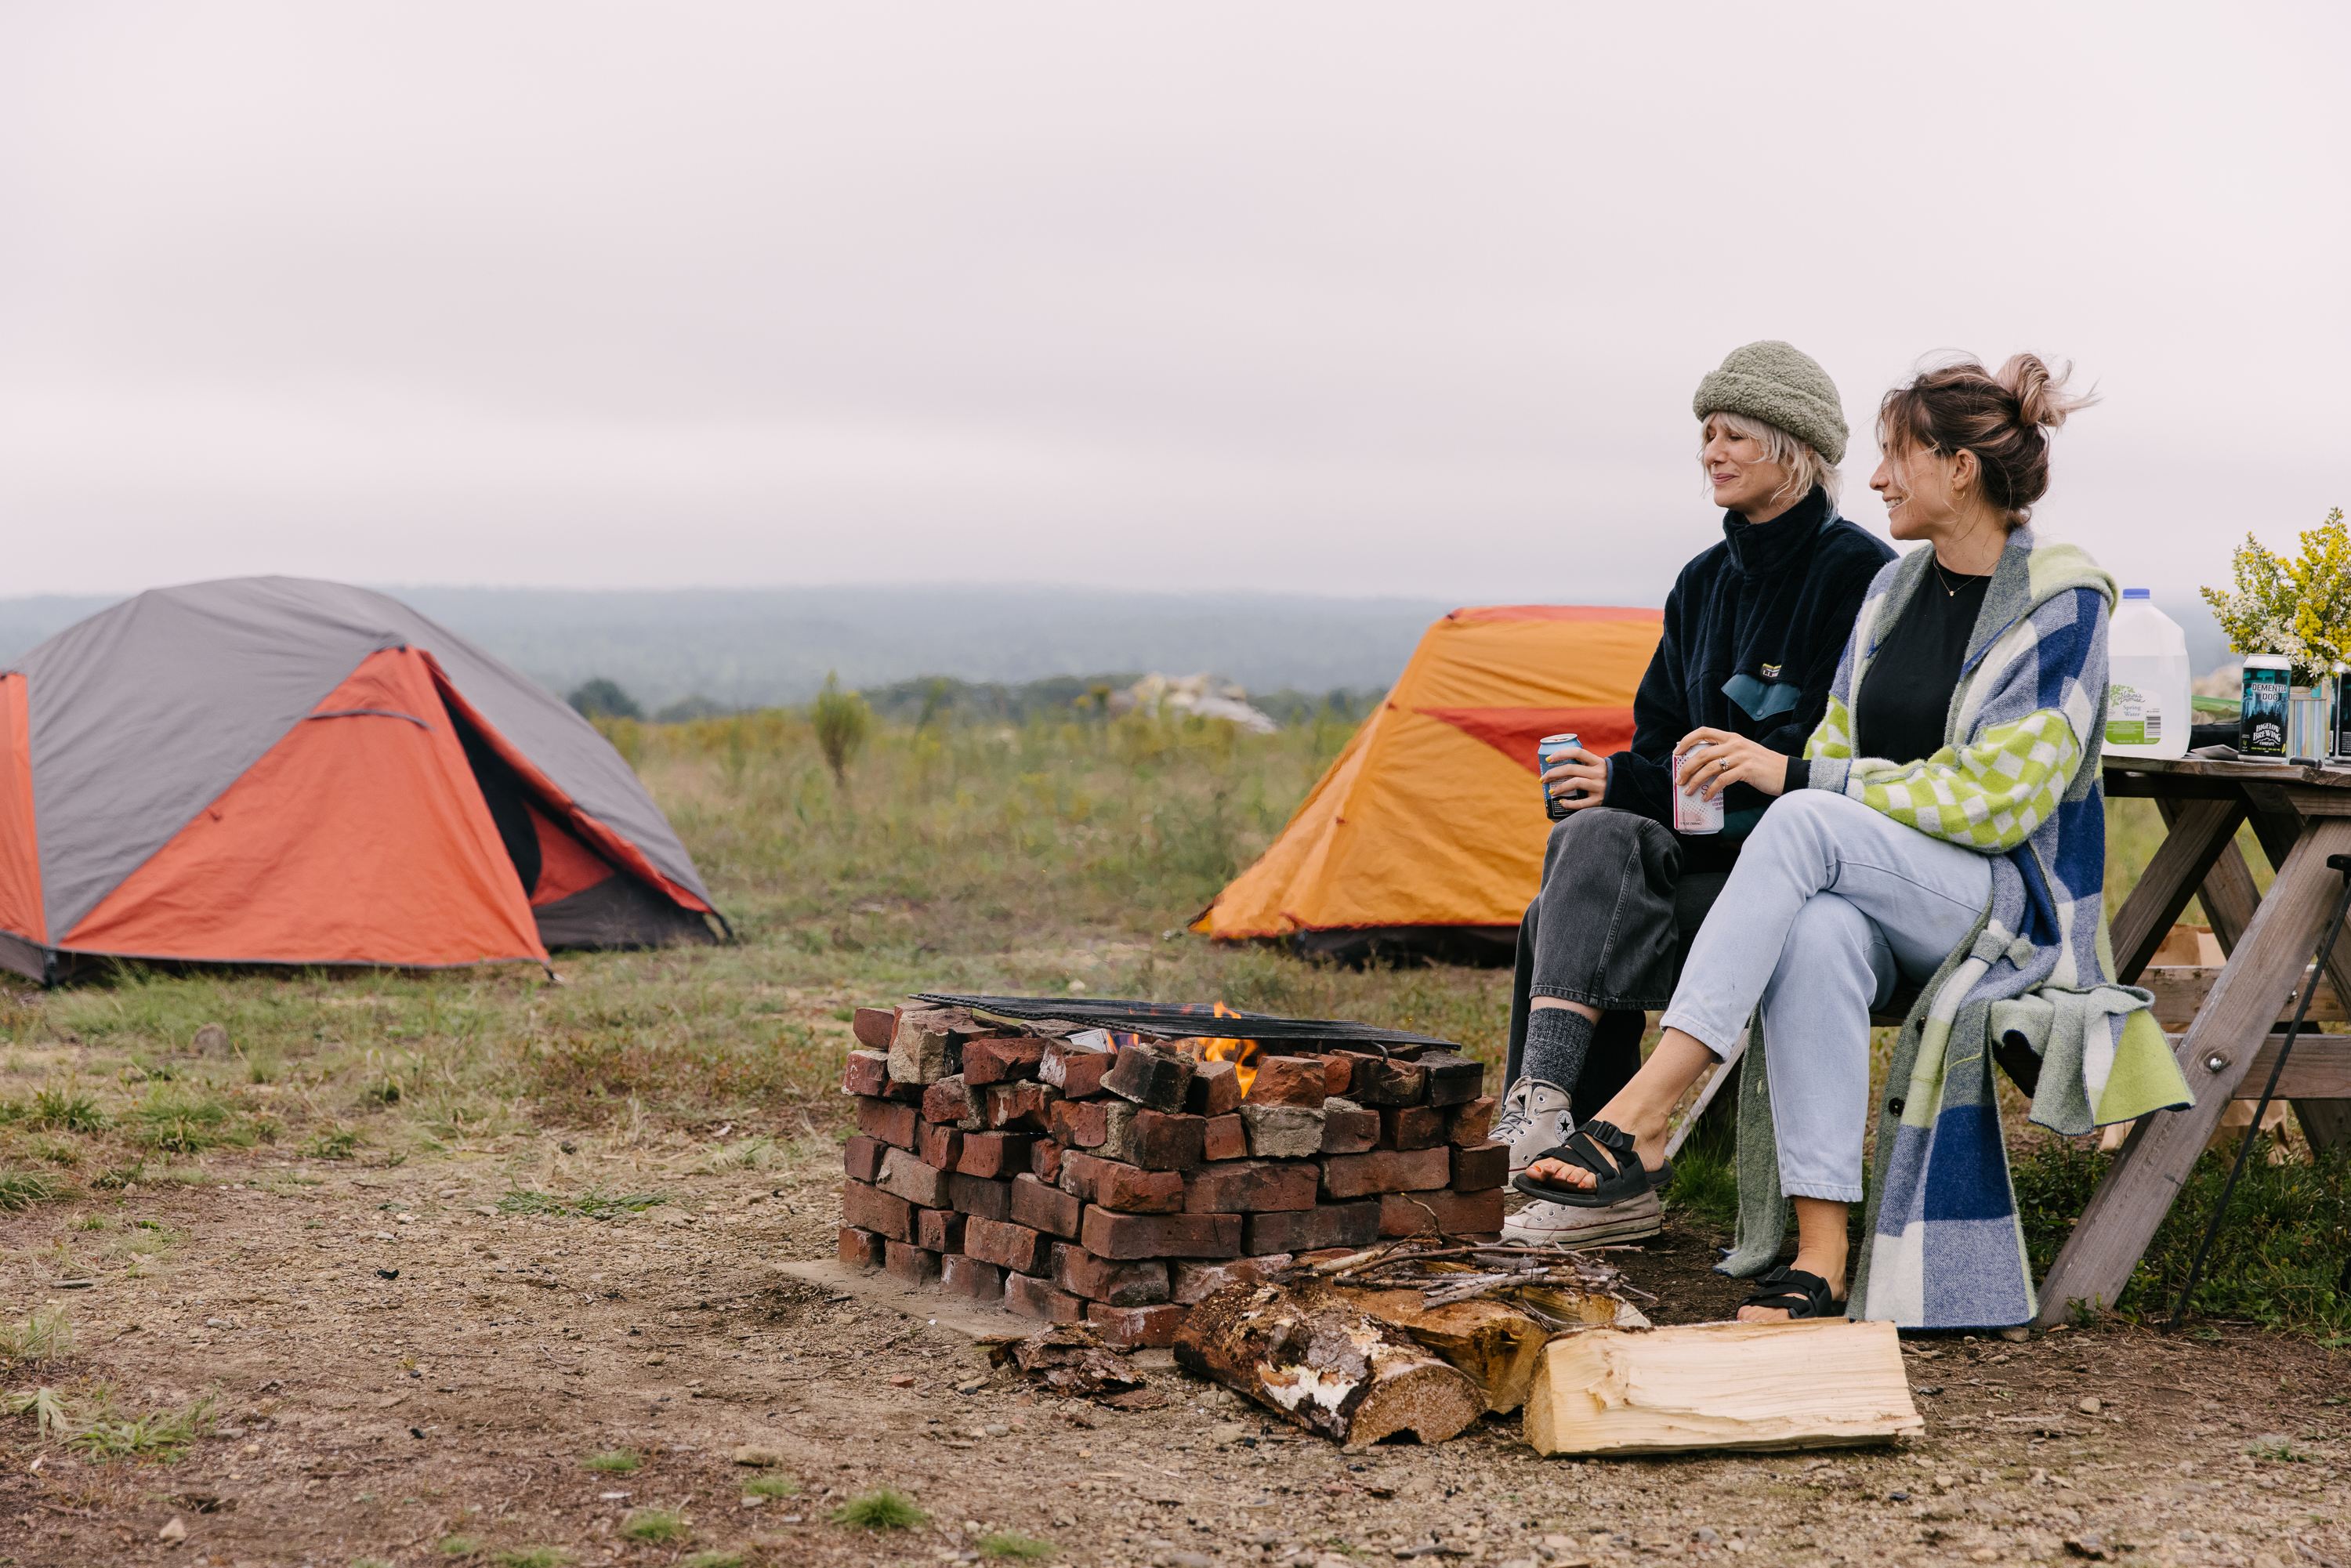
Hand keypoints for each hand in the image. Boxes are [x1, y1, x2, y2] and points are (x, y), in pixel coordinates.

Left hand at [1540, 747, 1608, 810]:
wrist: (1628, 790)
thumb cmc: (1607, 777)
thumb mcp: (1599, 766)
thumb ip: (1584, 764)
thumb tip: (1557, 765)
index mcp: (1598, 761)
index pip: (1577, 752)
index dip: (1561, 754)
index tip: (1548, 759)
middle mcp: (1599, 772)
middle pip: (1571, 769)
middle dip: (1553, 773)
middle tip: (1543, 779)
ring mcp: (1600, 786)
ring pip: (1575, 783)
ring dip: (1559, 787)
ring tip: (1550, 791)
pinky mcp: (1600, 800)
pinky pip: (1581, 803)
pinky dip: (1569, 803)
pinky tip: (1561, 802)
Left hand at [1672, 729, 1786, 800]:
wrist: (1786, 772)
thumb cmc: (1762, 765)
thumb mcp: (1742, 752)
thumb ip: (1725, 753)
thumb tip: (1701, 764)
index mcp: (1732, 737)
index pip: (1704, 731)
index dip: (1687, 740)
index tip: (1677, 752)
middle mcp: (1735, 744)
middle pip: (1702, 753)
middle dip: (1686, 768)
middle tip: (1679, 780)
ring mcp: (1741, 756)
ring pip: (1709, 768)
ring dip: (1695, 781)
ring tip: (1688, 791)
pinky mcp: (1746, 770)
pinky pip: (1722, 780)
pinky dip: (1711, 790)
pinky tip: (1706, 797)